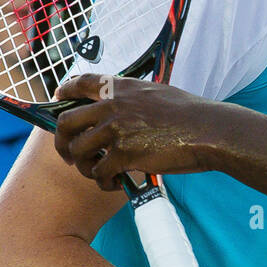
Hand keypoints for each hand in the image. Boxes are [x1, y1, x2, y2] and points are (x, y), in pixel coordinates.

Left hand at [54, 74, 221, 186]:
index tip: (59, 99)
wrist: (208, 130)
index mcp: (120, 88)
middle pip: (67, 122)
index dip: (65, 91)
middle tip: (69, 155)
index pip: (80, 83)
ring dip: (84, 166)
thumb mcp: (156, 93)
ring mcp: (116, 129)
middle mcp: (112, 105)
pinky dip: (103, 181)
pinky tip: (113, 183)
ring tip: (97, 173)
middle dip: (62, 141)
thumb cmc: (189, 114)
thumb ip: (132, 99)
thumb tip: (120, 111)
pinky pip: (99, 172)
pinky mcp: (123, 154)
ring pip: (79, 151)